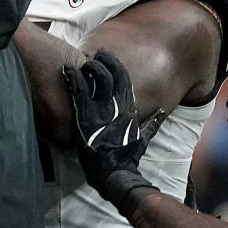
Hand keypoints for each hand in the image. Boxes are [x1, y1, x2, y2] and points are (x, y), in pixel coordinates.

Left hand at [62, 49, 156, 212]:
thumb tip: (160, 111)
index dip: (116, 65)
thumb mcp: (142, 139)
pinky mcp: (86, 119)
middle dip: (104, 61)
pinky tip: (67, 69)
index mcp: (128, 110)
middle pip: (111, 75)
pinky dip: (73, 80)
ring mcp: (102, 112)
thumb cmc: (127, 159)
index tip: (107, 56)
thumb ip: (152, 124)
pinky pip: (79, 94)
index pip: (124, 81)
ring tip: (82, 60)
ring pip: (97, 80)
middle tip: (97, 53)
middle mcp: (116, 107)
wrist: (114, 174)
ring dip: (90, 67)